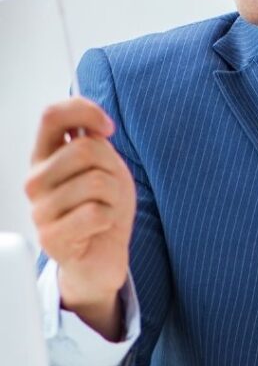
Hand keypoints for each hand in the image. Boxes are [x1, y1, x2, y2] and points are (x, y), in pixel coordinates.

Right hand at [24, 97, 135, 339]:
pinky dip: (110, 218)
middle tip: (110, 189)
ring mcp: (39, 209)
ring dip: (114, 196)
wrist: (104, 254)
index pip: (52, 115)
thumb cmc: (104, 206)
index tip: (108, 129)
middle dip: (112, 167)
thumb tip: (92, 123)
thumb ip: (93, 140)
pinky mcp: (50, 237)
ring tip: (104, 209)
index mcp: (45, 156)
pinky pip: (96, 212)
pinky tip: (99, 226)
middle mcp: (35, 180)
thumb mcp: (105, 164)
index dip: (85, 112)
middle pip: (85, 149)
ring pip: (97, 181)